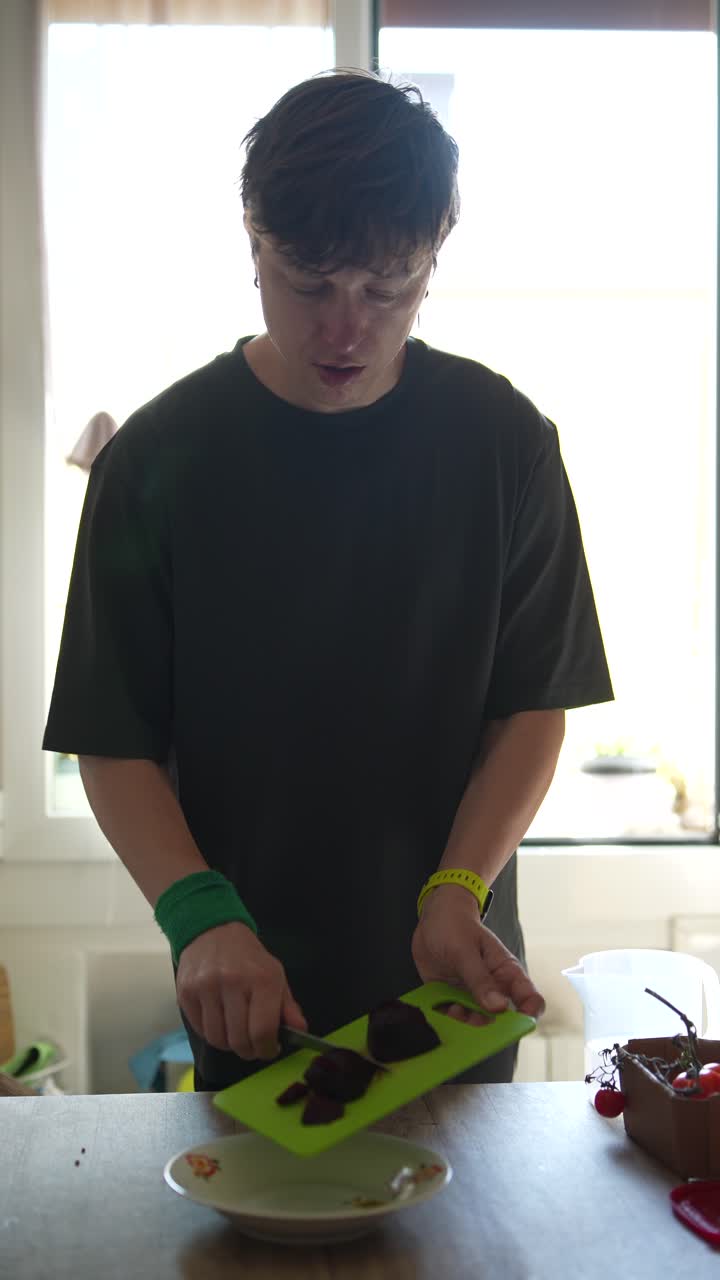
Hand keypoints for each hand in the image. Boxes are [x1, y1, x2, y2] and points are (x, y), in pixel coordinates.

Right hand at [175, 922, 306, 1059]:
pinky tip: (220, 1022)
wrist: (213, 931)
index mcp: (261, 979)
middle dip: (249, 1050)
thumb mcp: (275, 975)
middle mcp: (232, 982)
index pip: (262, 1030)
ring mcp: (205, 987)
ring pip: (217, 1039)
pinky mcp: (186, 993)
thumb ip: (288, 1006)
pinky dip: (212, 1033)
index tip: (269, 1050)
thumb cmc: (248, 958)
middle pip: (239, 1040)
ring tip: (236, 1034)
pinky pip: (200, 1030)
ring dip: (229, 1044)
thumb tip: (299, 1031)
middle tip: (253, 1047)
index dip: (267, 1049)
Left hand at [411, 884, 544, 1021]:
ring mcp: (472, 995)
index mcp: (506, 974)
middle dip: (488, 1028)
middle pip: (500, 1020)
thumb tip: (499, 1008)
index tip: (514, 1027)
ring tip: (452, 1009)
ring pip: (475, 1023)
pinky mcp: (452, 998)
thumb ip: (480, 979)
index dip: (528, 1016)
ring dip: (464, 1024)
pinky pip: (452, 1018)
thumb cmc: (456, 926)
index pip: (529, 1000)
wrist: (433, 918)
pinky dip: (446, 1019)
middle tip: (471, 1020)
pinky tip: (438, 1009)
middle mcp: (492, 989)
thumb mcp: (465, 951)